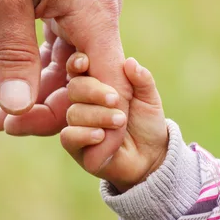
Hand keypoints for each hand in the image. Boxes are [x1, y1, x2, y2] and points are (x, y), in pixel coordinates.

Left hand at [0, 0, 130, 170]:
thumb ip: (14, 55)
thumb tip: (18, 109)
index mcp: (94, 15)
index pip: (109, 87)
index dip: (101, 127)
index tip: (83, 160)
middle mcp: (101, 14)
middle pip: (89, 82)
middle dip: (53, 111)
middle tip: (6, 128)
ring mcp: (89, 8)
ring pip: (75, 67)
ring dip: (44, 92)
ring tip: (2, 117)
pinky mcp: (75, 1)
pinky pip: (66, 46)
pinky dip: (44, 67)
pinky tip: (17, 84)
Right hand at [61, 54, 168, 190]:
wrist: (151, 156)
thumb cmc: (147, 123)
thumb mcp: (149, 99)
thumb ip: (142, 80)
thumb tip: (130, 62)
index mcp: (96, 85)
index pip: (78, 69)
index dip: (77, 63)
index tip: (85, 62)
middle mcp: (82, 103)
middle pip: (75, 88)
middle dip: (94, 92)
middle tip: (116, 100)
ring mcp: (77, 125)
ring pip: (74, 113)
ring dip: (98, 116)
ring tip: (119, 121)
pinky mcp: (76, 147)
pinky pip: (68, 137)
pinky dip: (84, 134)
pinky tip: (101, 135)